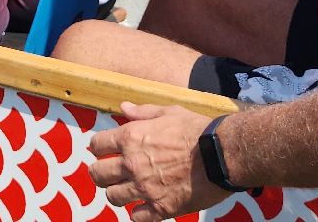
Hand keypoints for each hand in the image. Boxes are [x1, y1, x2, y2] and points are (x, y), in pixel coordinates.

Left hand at [88, 103, 227, 221]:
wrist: (221, 154)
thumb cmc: (196, 130)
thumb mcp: (168, 112)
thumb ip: (142, 112)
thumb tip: (123, 107)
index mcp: (130, 138)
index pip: (96, 145)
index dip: (99, 148)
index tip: (104, 151)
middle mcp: (132, 164)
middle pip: (97, 174)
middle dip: (100, 172)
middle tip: (110, 173)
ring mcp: (144, 188)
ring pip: (113, 197)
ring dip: (117, 193)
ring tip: (126, 190)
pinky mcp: (160, 208)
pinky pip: (136, 217)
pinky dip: (137, 213)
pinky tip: (144, 206)